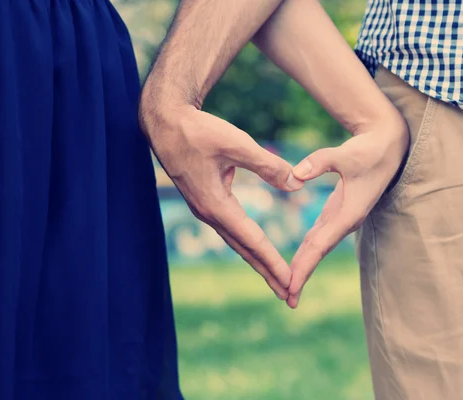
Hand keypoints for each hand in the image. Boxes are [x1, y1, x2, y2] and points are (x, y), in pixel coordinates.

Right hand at [140, 101, 303, 299]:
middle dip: (266, 272)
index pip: (252, 239)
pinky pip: (230, 229)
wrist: (165, 123)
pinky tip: (255, 247)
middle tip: (287, 295)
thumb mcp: (237, 144)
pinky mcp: (205, 201)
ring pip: (236, 241)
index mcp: (216, 204)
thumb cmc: (199, 131)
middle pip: (244, 249)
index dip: (272, 261)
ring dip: (256, 260)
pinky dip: (246, 243)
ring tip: (275, 278)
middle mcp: (209, 213)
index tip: (290, 281)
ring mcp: (205, 209)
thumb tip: (297, 183)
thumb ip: (268, 165)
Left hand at [286, 117, 409, 307]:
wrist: (389, 147)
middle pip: (318, 252)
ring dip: (304, 266)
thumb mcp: (346, 154)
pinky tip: (297, 261)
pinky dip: (307, 250)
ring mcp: (342, 218)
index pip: (320, 244)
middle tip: (286, 299)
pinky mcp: (338, 211)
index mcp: (348, 213)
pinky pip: (319, 235)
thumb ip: (320, 162)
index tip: (291, 286)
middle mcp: (345, 221)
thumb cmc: (369, 151)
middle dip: (302, 276)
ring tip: (288, 288)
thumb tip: (295, 175)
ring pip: (318, 246)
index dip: (304, 266)